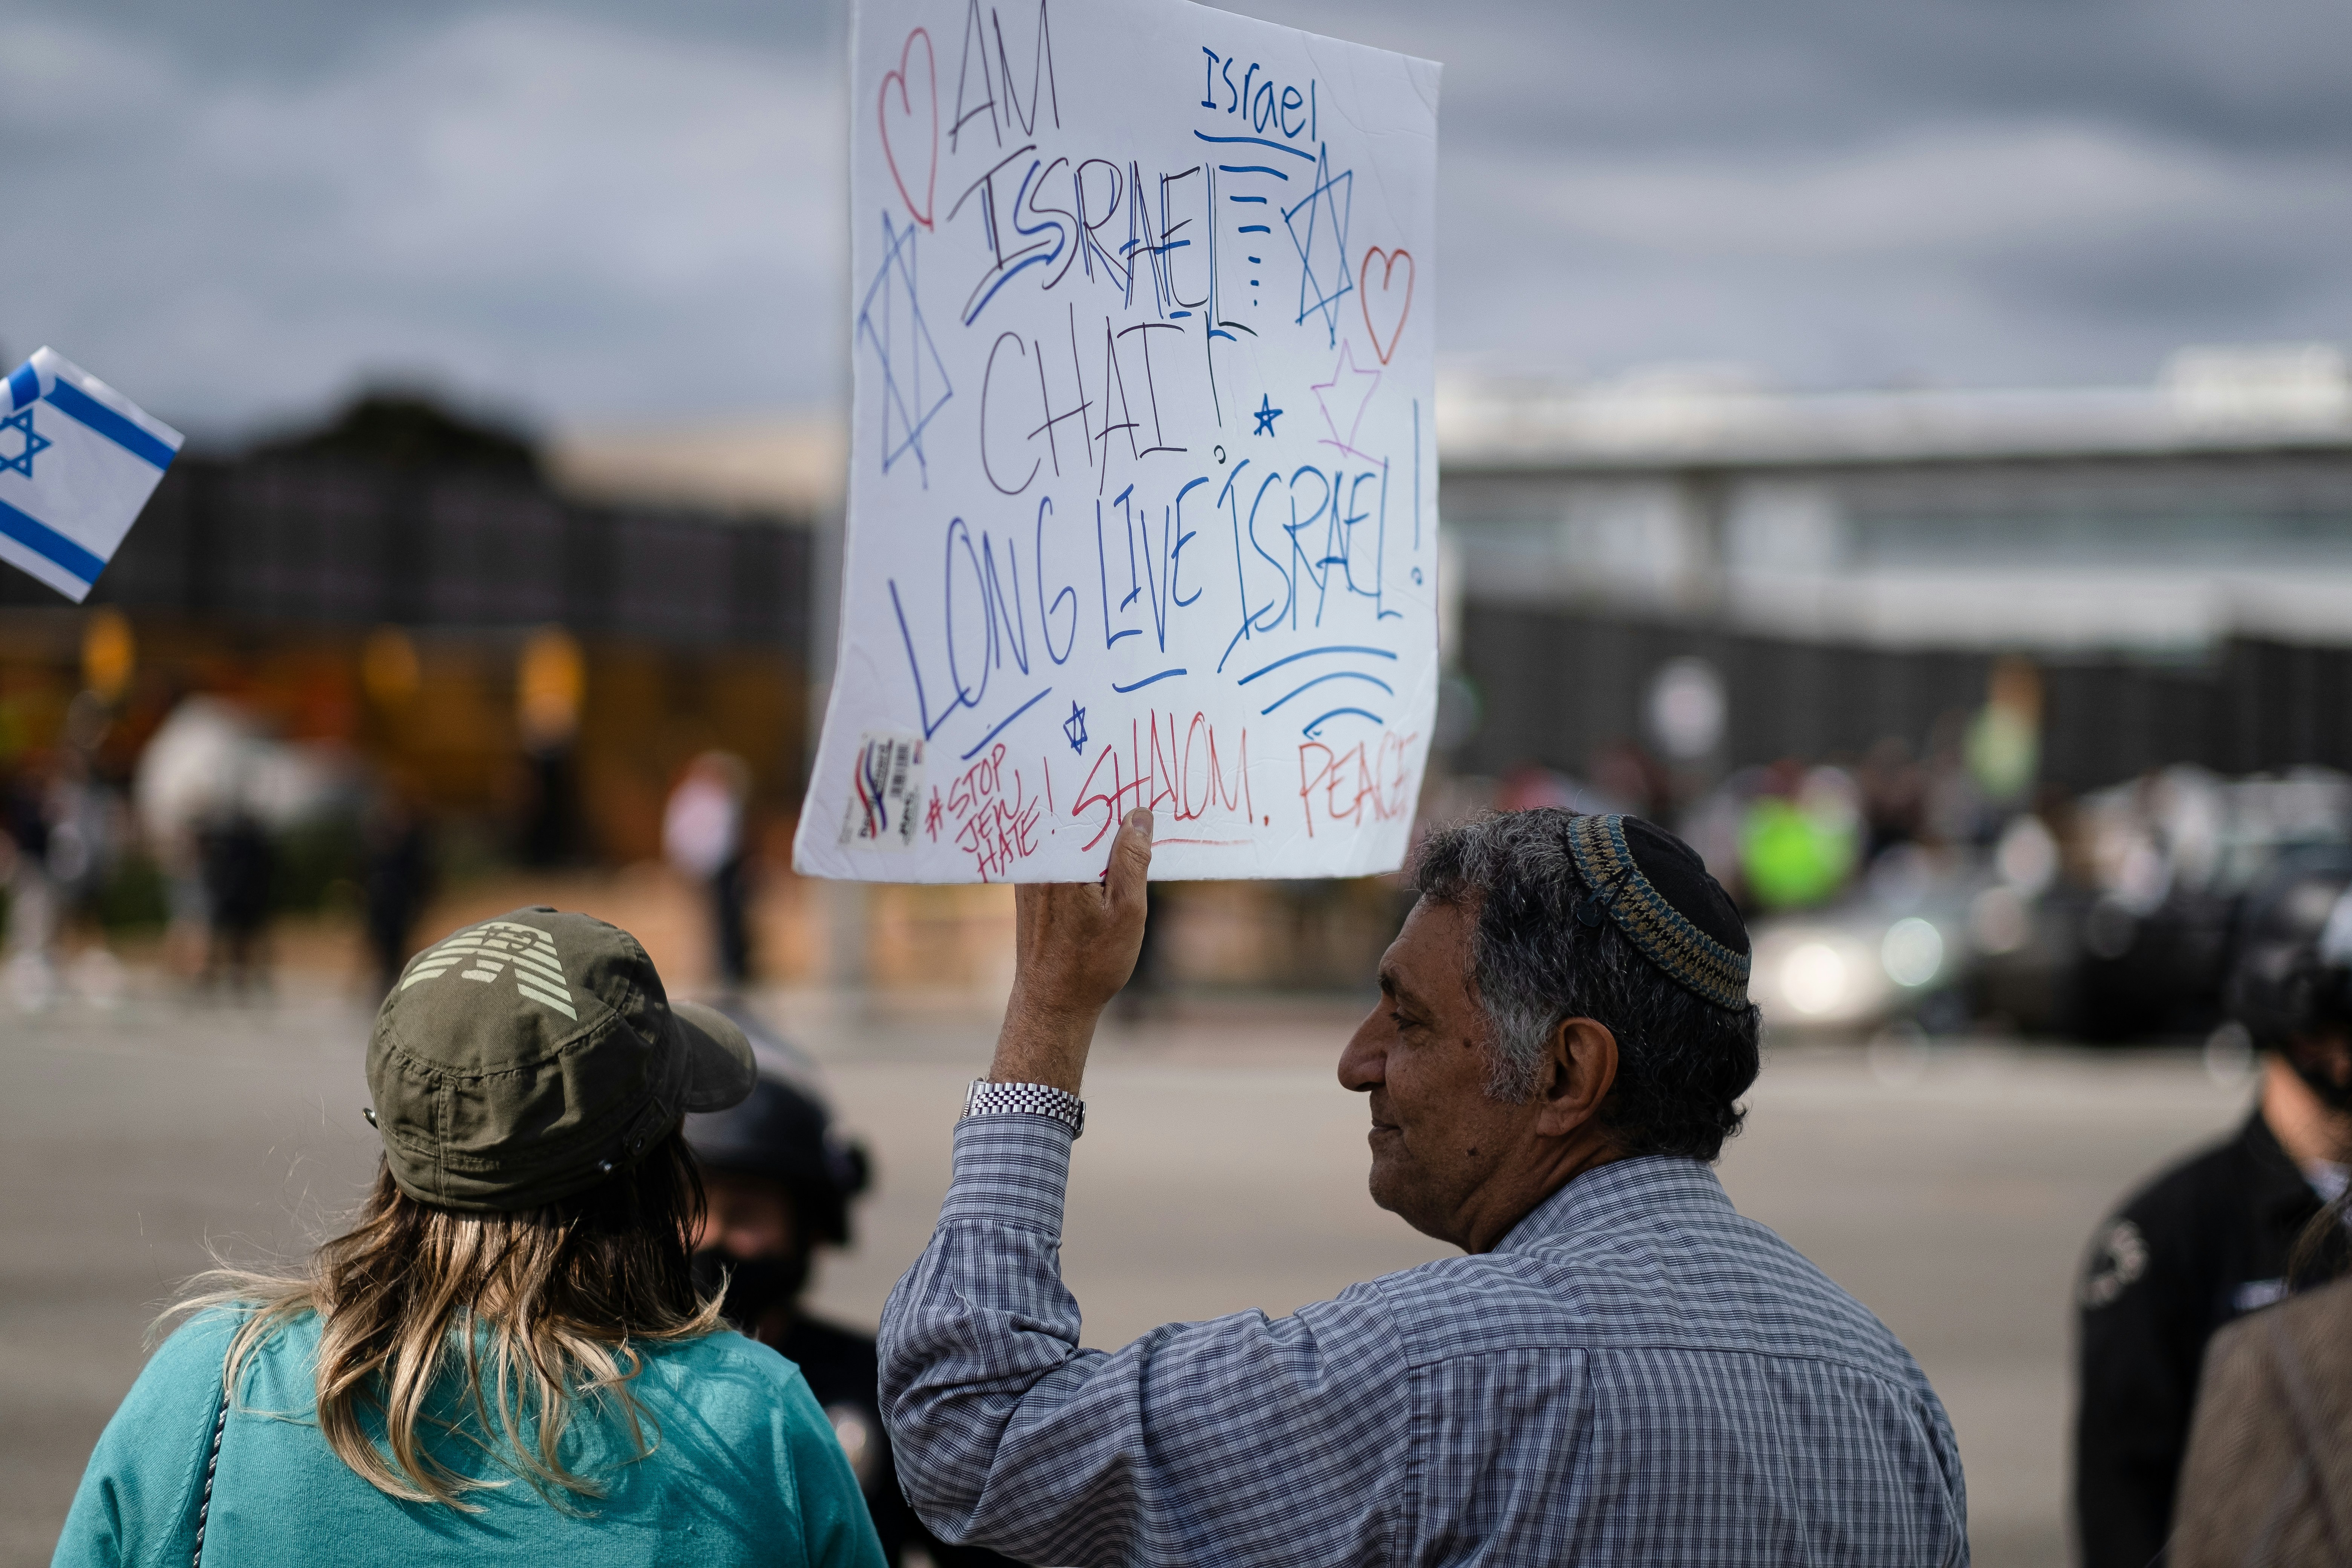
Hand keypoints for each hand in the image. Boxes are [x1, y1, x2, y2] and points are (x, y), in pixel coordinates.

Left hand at [987, 809, 1153, 1090]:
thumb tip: (1139, 816)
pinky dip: (1082, 849)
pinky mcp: (1031, 887)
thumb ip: (1131, 860)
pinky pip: (1060, 854)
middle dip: (1106, 803)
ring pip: (1068, 835)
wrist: (1052, 1003)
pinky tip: (1106, 854)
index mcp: (1062, 861)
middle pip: (1074, 815)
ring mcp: (1031, 874)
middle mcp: (1039, 862)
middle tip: (1139, 793)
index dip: (1110, 788)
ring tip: (1130, 819)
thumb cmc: (1092, 962)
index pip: (1084, 805)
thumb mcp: (1127, 910)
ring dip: (1095, 826)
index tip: (1134, 772)